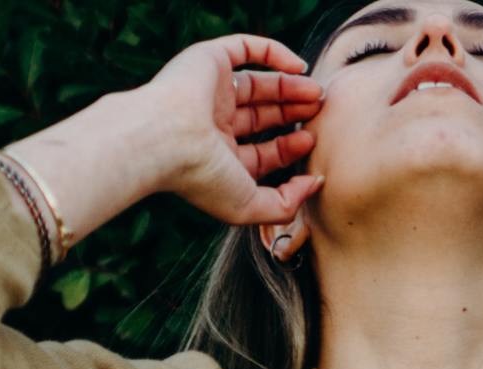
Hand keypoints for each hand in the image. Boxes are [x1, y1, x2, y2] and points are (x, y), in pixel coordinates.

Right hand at [141, 34, 324, 224]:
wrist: (163, 138)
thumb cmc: (201, 177)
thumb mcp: (248, 206)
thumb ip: (285, 204)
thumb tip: (314, 184)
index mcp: (215, 158)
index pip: (259, 152)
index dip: (288, 148)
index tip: (311, 143)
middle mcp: (210, 124)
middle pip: (261, 116)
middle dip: (292, 114)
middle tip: (319, 111)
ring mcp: (209, 91)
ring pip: (257, 84)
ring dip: (290, 86)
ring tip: (317, 93)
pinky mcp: (209, 60)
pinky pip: (245, 48)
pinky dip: (274, 52)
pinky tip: (299, 67)